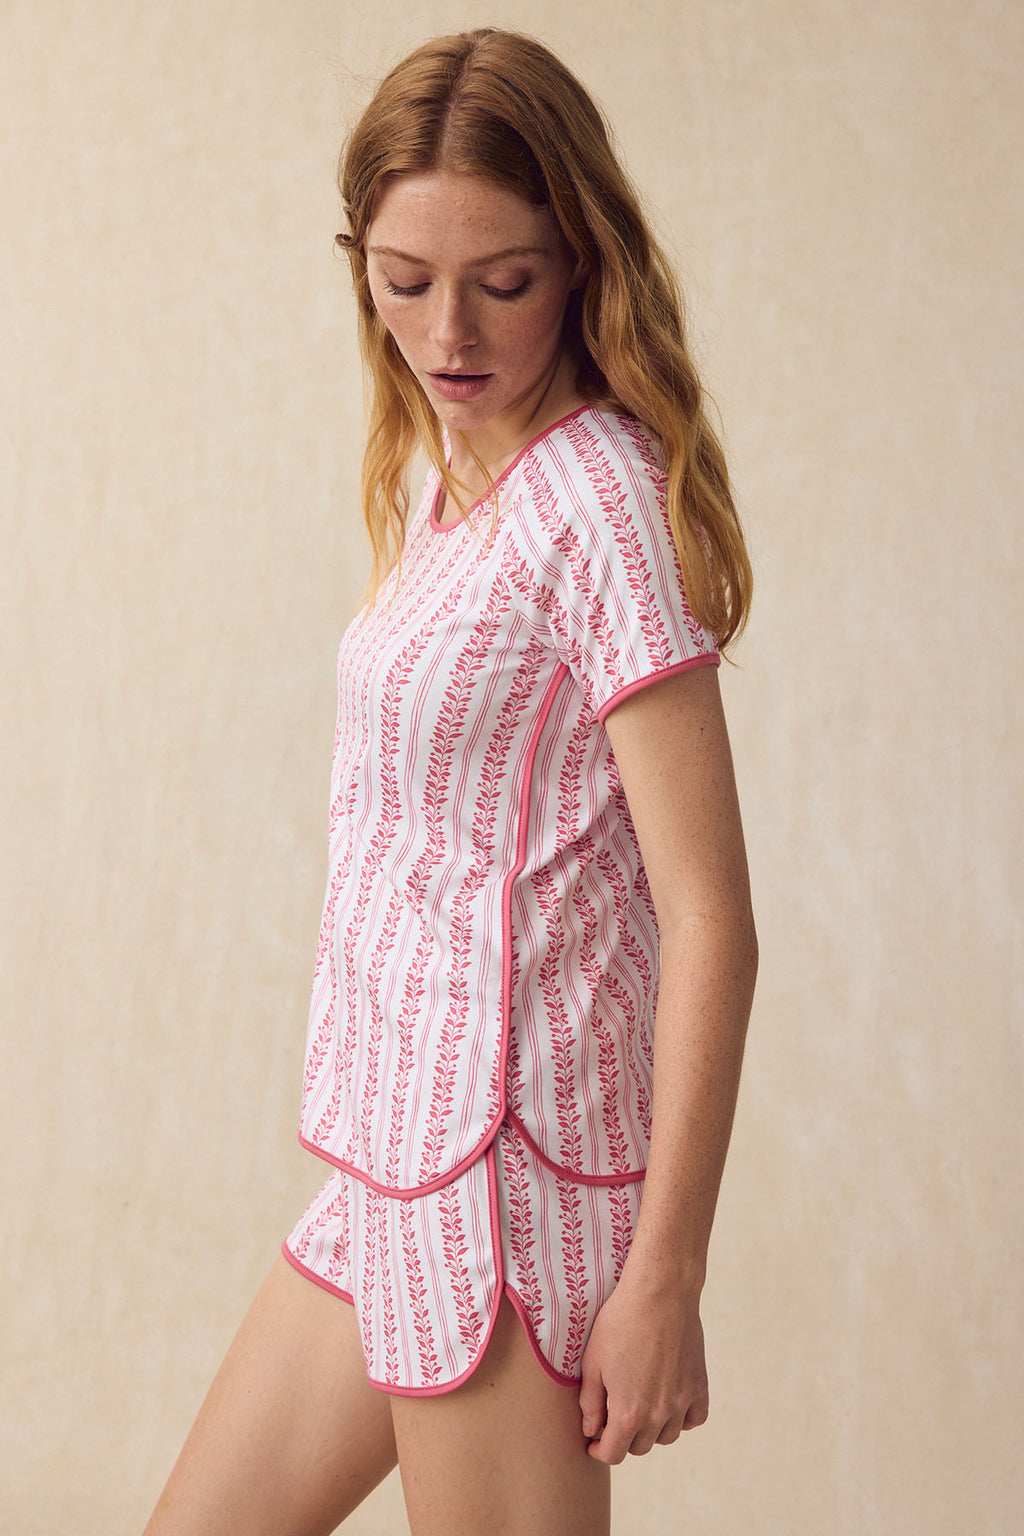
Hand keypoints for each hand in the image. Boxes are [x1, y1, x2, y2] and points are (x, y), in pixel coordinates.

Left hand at [577, 1274, 709, 1463]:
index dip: (598, 1450)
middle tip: (614, 1418)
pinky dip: (682, 1418)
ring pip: (667, 1436)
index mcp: (628, 1413)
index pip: (613, 1454)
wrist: (659, 1293)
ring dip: (652, 1430)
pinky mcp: (699, 1386)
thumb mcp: (593, 1362)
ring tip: (640, 1408)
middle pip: (640, 1447)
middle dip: (623, 1438)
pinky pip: (694, 1419)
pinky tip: (669, 1402)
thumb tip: (591, 1430)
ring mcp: (682, 1402)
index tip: (594, 1441)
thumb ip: (590, 1403)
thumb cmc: (620, 1323)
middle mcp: (658, 1415)